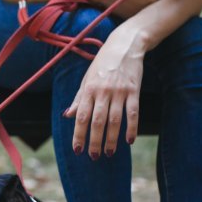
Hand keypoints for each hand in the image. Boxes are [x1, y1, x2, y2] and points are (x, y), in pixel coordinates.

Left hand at [63, 27, 144, 156]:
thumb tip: (67, 116)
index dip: (79, 134)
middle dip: (94, 141)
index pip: (82, 116)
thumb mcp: (87, 78)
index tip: (77, 150)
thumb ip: (79, 99)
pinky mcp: (134, 90)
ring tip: (109, 153)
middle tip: (93, 156)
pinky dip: (131, 128)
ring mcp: (119, 91)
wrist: (125, 45)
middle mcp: (103, 91)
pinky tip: (129, 141)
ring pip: (114, 120)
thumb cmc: (103, 64)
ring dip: (112, 139)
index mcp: (89, 89)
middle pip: (97, 121)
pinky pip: (133, 113)